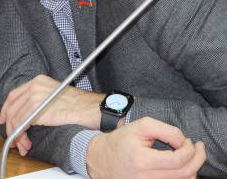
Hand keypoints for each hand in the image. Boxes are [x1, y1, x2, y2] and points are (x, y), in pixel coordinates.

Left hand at [0, 74, 102, 155]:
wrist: (88, 109)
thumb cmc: (77, 105)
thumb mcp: (53, 94)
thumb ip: (38, 99)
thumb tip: (26, 114)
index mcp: (37, 81)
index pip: (14, 95)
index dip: (6, 109)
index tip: (3, 119)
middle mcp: (33, 87)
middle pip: (12, 107)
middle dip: (10, 125)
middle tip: (11, 137)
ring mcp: (34, 98)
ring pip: (15, 118)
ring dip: (17, 135)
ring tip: (23, 145)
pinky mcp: (37, 111)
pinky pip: (21, 125)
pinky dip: (21, 136)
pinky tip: (26, 143)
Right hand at [87, 117, 205, 178]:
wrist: (101, 159)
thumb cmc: (121, 141)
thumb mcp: (140, 126)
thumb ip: (165, 130)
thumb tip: (183, 142)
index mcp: (142, 160)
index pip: (177, 160)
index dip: (189, 150)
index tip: (189, 140)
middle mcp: (146, 177)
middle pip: (185, 174)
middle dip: (198, 159)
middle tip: (199, 148)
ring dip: (193, 168)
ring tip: (192, 155)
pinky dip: (184, 176)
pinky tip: (183, 166)